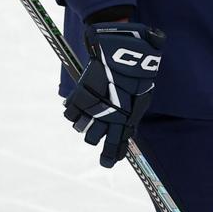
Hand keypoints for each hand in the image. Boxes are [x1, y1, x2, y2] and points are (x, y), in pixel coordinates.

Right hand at [63, 22, 163, 167]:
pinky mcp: (81, 93)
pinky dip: (73, 111)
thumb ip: (132, 117)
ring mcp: (93, 106)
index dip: (110, 157)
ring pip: (80, 128)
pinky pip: (69, 113)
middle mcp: (108, 116)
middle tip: (99, 126)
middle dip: (95, 136)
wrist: (127, 50)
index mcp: (126, 119)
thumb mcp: (143, 98)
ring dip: (84, 123)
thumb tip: (127, 134)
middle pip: (92, 140)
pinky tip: (81, 103)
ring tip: (92, 110)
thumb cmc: (139, 74)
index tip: (108, 161)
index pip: (115, 147)